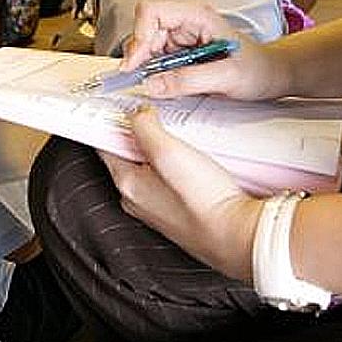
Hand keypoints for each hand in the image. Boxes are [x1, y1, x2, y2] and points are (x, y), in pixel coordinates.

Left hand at [99, 105, 260, 281]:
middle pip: (128, 155)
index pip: (105, 145)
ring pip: (152, 167)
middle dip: (140, 133)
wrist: (235, 235)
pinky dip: (178, 165)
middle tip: (157, 116)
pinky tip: (196, 159)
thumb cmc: (203, 201)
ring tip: (181, 137)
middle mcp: (138, 200)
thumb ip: (146, 128)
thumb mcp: (168, 152)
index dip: (111, 122)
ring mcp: (158, 208)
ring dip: (162, 149)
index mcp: (127, 184)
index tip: (121, 107)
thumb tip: (137, 115)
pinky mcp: (179, 211)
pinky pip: (170, 180)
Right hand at [123, 0, 285, 100]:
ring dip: (143, 65)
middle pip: (144, 29)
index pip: (152, 11)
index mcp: (196, 16)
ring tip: (151, 84)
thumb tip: (152, 85)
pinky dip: (150, 72)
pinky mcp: (180, 53)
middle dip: (138, 55)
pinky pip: (155, 59)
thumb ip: (188, 80)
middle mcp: (185, 23)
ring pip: (146, 45)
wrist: (271, 75)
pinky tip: (158, 84)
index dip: (139, 34)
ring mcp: (181, 37)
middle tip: (138, 80)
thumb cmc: (257, 69)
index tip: (136, 63)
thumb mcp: (226, 76)